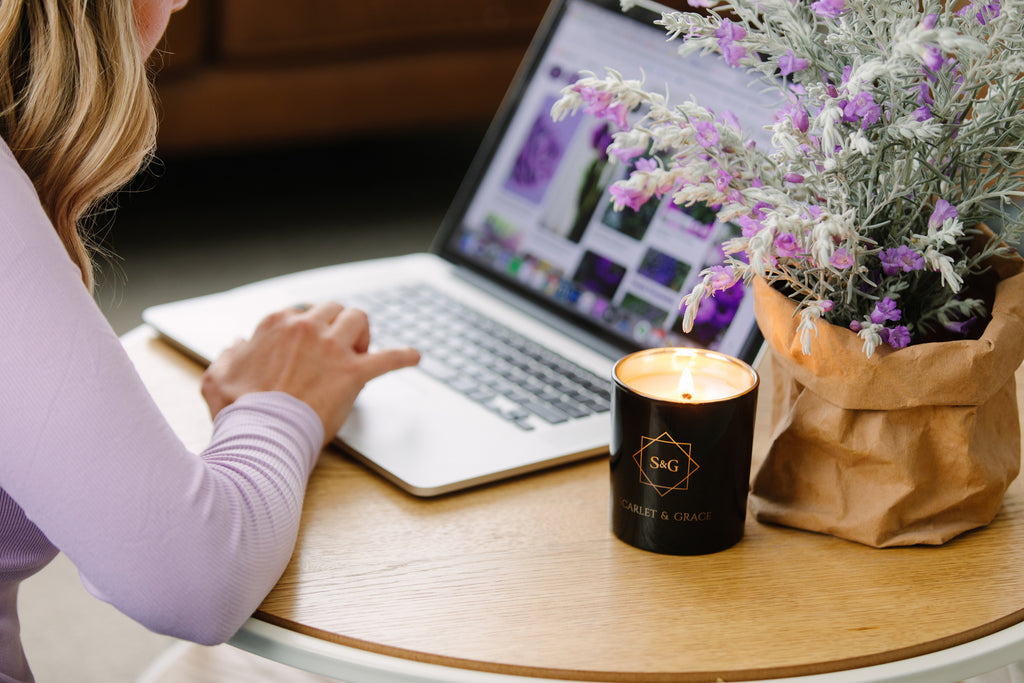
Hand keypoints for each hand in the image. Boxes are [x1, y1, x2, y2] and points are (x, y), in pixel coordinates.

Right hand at [200, 302, 419, 443]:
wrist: (263, 439)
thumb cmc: (240, 413)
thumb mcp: (217, 377)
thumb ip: (227, 356)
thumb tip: (237, 344)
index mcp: (276, 325)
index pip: (300, 313)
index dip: (307, 330)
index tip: (309, 347)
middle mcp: (306, 328)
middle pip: (332, 310)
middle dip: (336, 325)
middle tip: (336, 350)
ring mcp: (332, 349)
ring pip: (358, 318)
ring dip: (362, 332)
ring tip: (360, 351)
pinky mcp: (354, 372)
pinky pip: (389, 357)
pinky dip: (403, 356)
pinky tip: (414, 357)